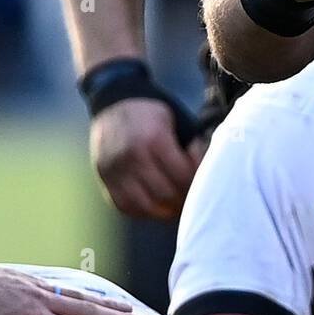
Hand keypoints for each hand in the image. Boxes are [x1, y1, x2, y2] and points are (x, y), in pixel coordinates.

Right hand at [90, 97, 204, 219]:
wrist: (113, 103)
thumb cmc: (151, 114)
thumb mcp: (175, 120)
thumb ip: (190, 144)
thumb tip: (208, 172)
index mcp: (154, 139)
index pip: (182, 176)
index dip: (196, 182)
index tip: (201, 179)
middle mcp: (133, 157)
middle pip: (165, 195)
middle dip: (183, 199)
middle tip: (192, 197)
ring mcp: (116, 170)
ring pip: (146, 207)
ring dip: (164, 210)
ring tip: (176, 205)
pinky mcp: (105, 179)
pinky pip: (126, 207)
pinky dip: (143, 211)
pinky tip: (155, 204)